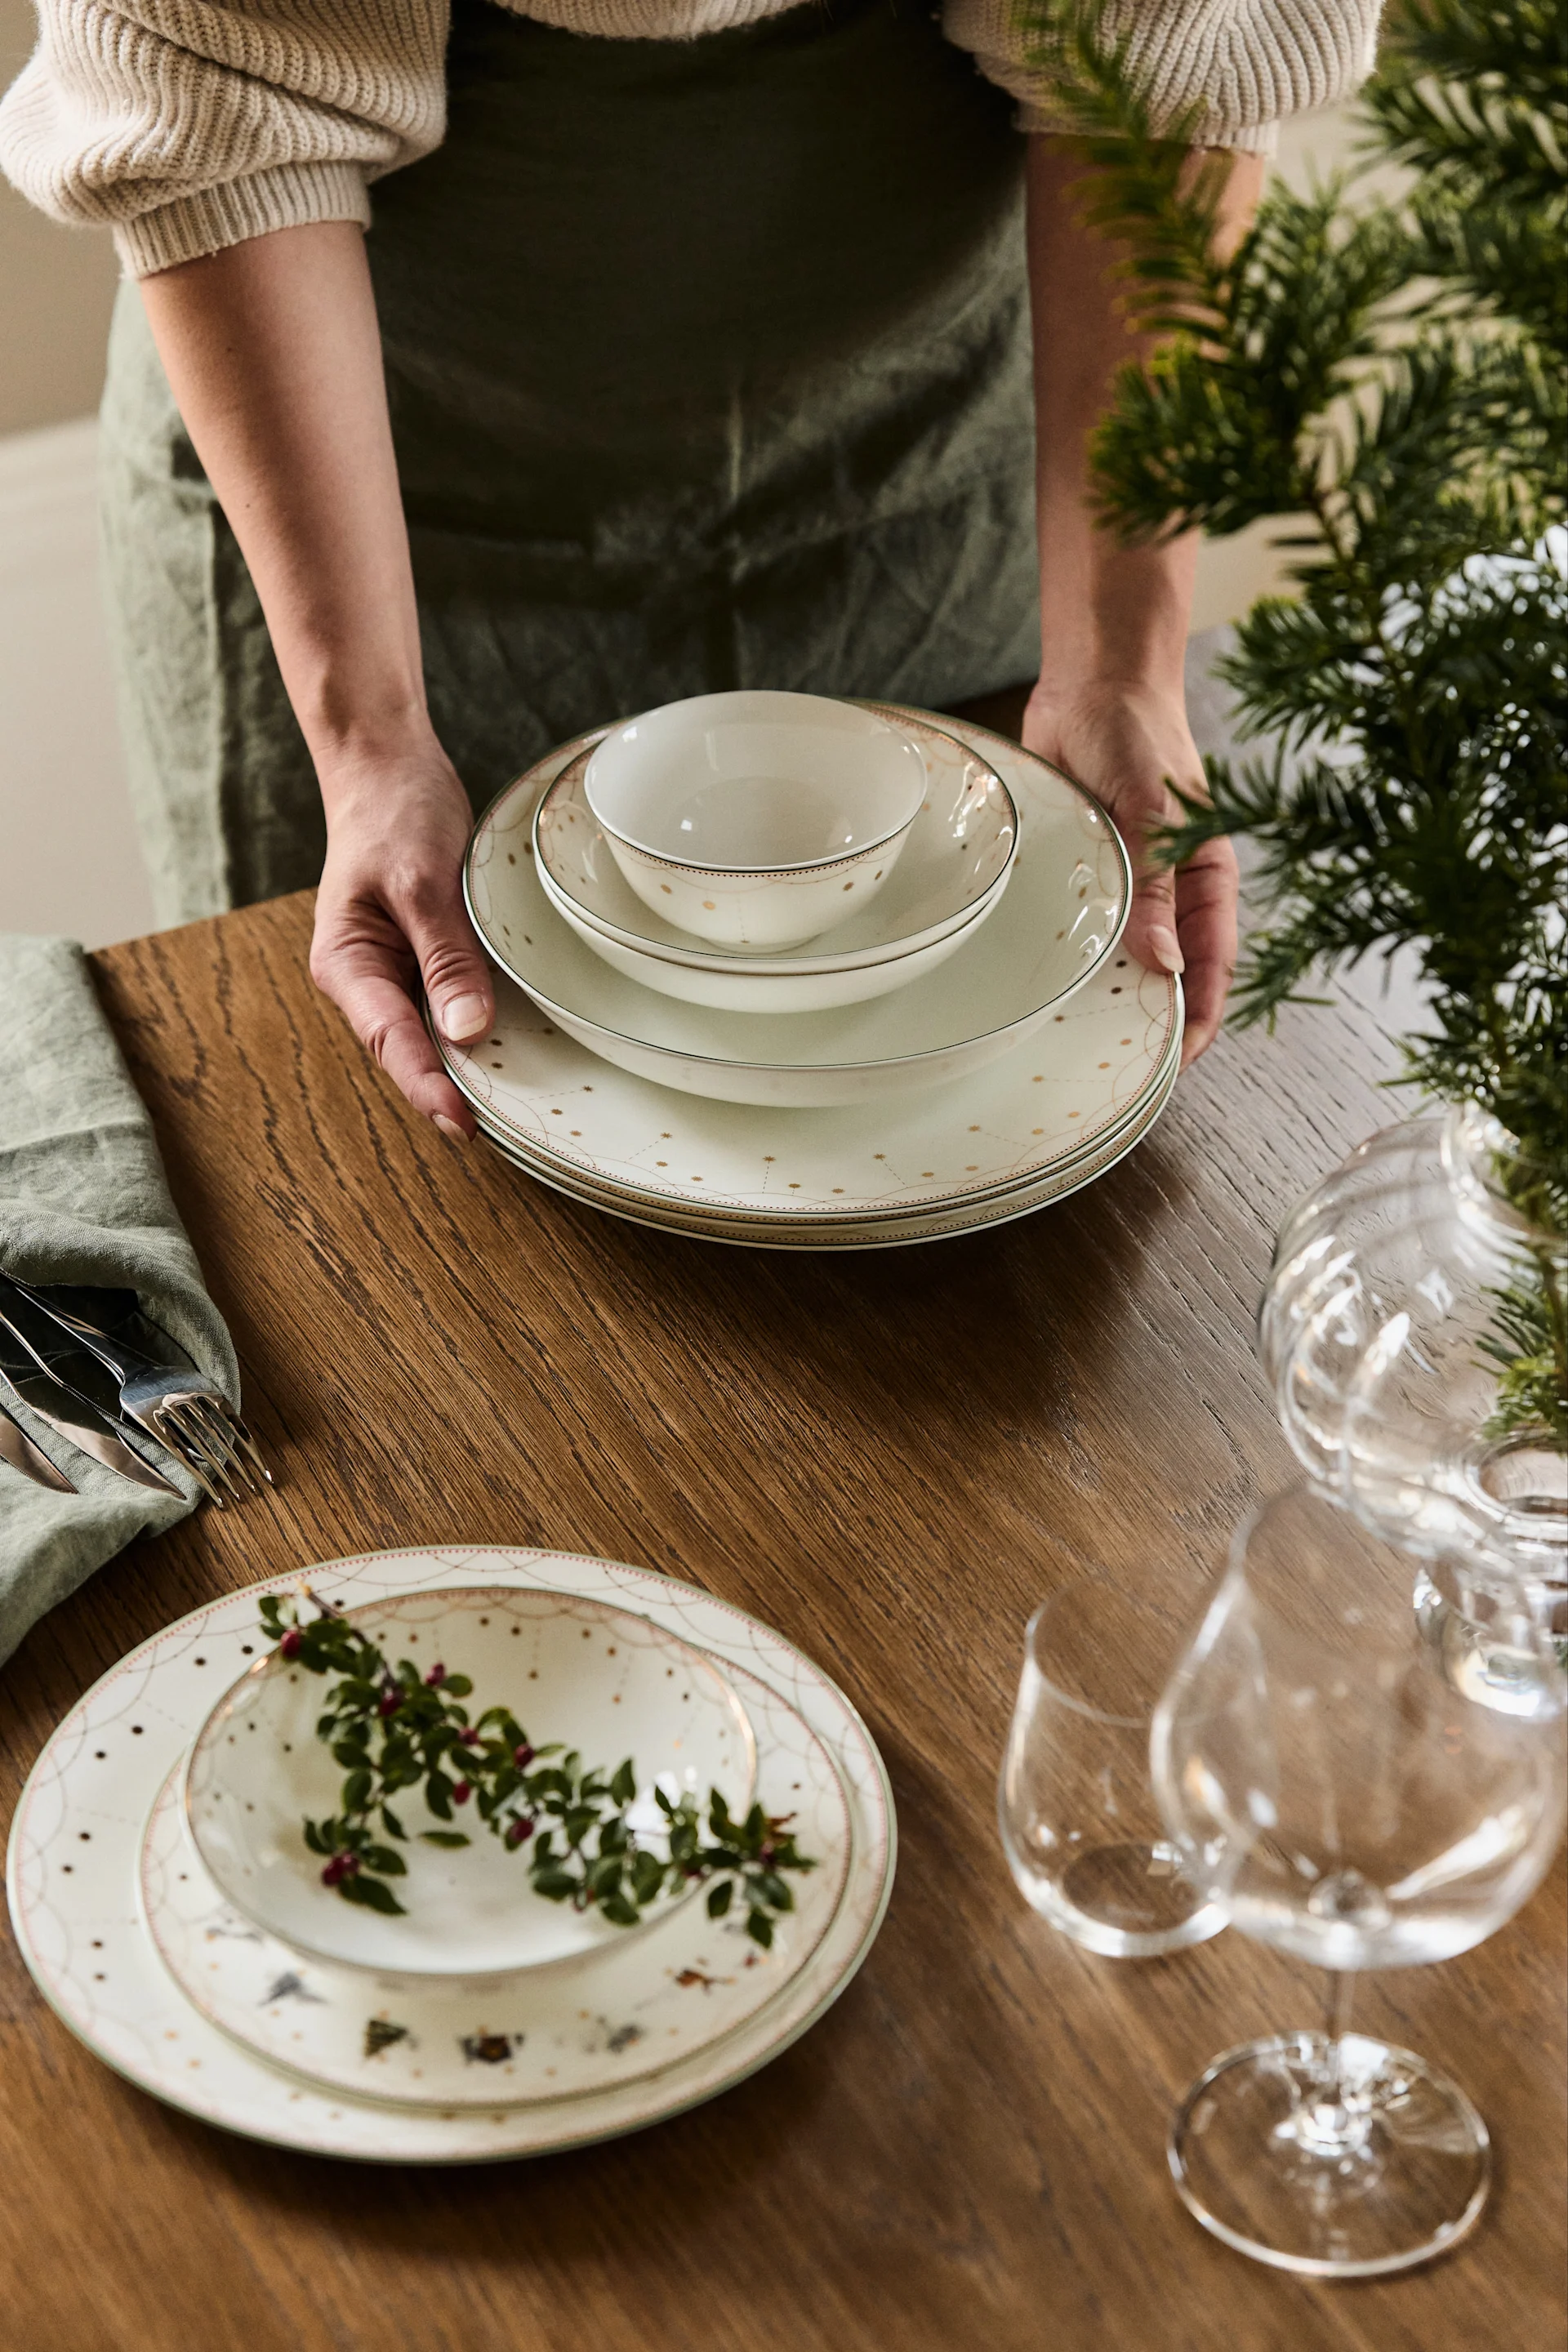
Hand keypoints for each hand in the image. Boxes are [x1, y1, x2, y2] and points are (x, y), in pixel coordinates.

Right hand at [309, 739, 494, 1137]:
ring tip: (521, 1105)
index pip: (391, 1042)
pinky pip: (452, 1003)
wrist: (387, 766)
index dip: (428, 1088)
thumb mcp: (421, 882)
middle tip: (510, 1129)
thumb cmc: (393, 814)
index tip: (465, 1125)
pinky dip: (481, 1025)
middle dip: (453, 1089)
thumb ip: (446, 956)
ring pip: (434, 1033)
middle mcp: (368, 979)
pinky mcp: (427, 958)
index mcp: (347, 965)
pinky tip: (519, 1047)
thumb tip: (466, 1031)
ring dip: (471, 1063)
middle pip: (412, 1050)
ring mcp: (398, 971)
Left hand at [1023, 680, 1238, 1066]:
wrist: (1091, 682)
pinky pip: (1079, 928)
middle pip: (1166, 976)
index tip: (1173, 1063)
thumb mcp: (1152, 813)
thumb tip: (1165, 964)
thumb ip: (1154, 887)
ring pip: (1119, 959)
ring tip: (1074, 1043)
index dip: (1197, 1020)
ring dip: (1102, 997)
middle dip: (1145, 1022)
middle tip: (1113, 1069)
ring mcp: (1125, 886)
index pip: (1213, 969)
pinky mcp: (1084, 873)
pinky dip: (1067, 959)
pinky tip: (1043, 990)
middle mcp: (1169, 892)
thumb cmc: (1138, 734)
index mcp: (1206, 881)